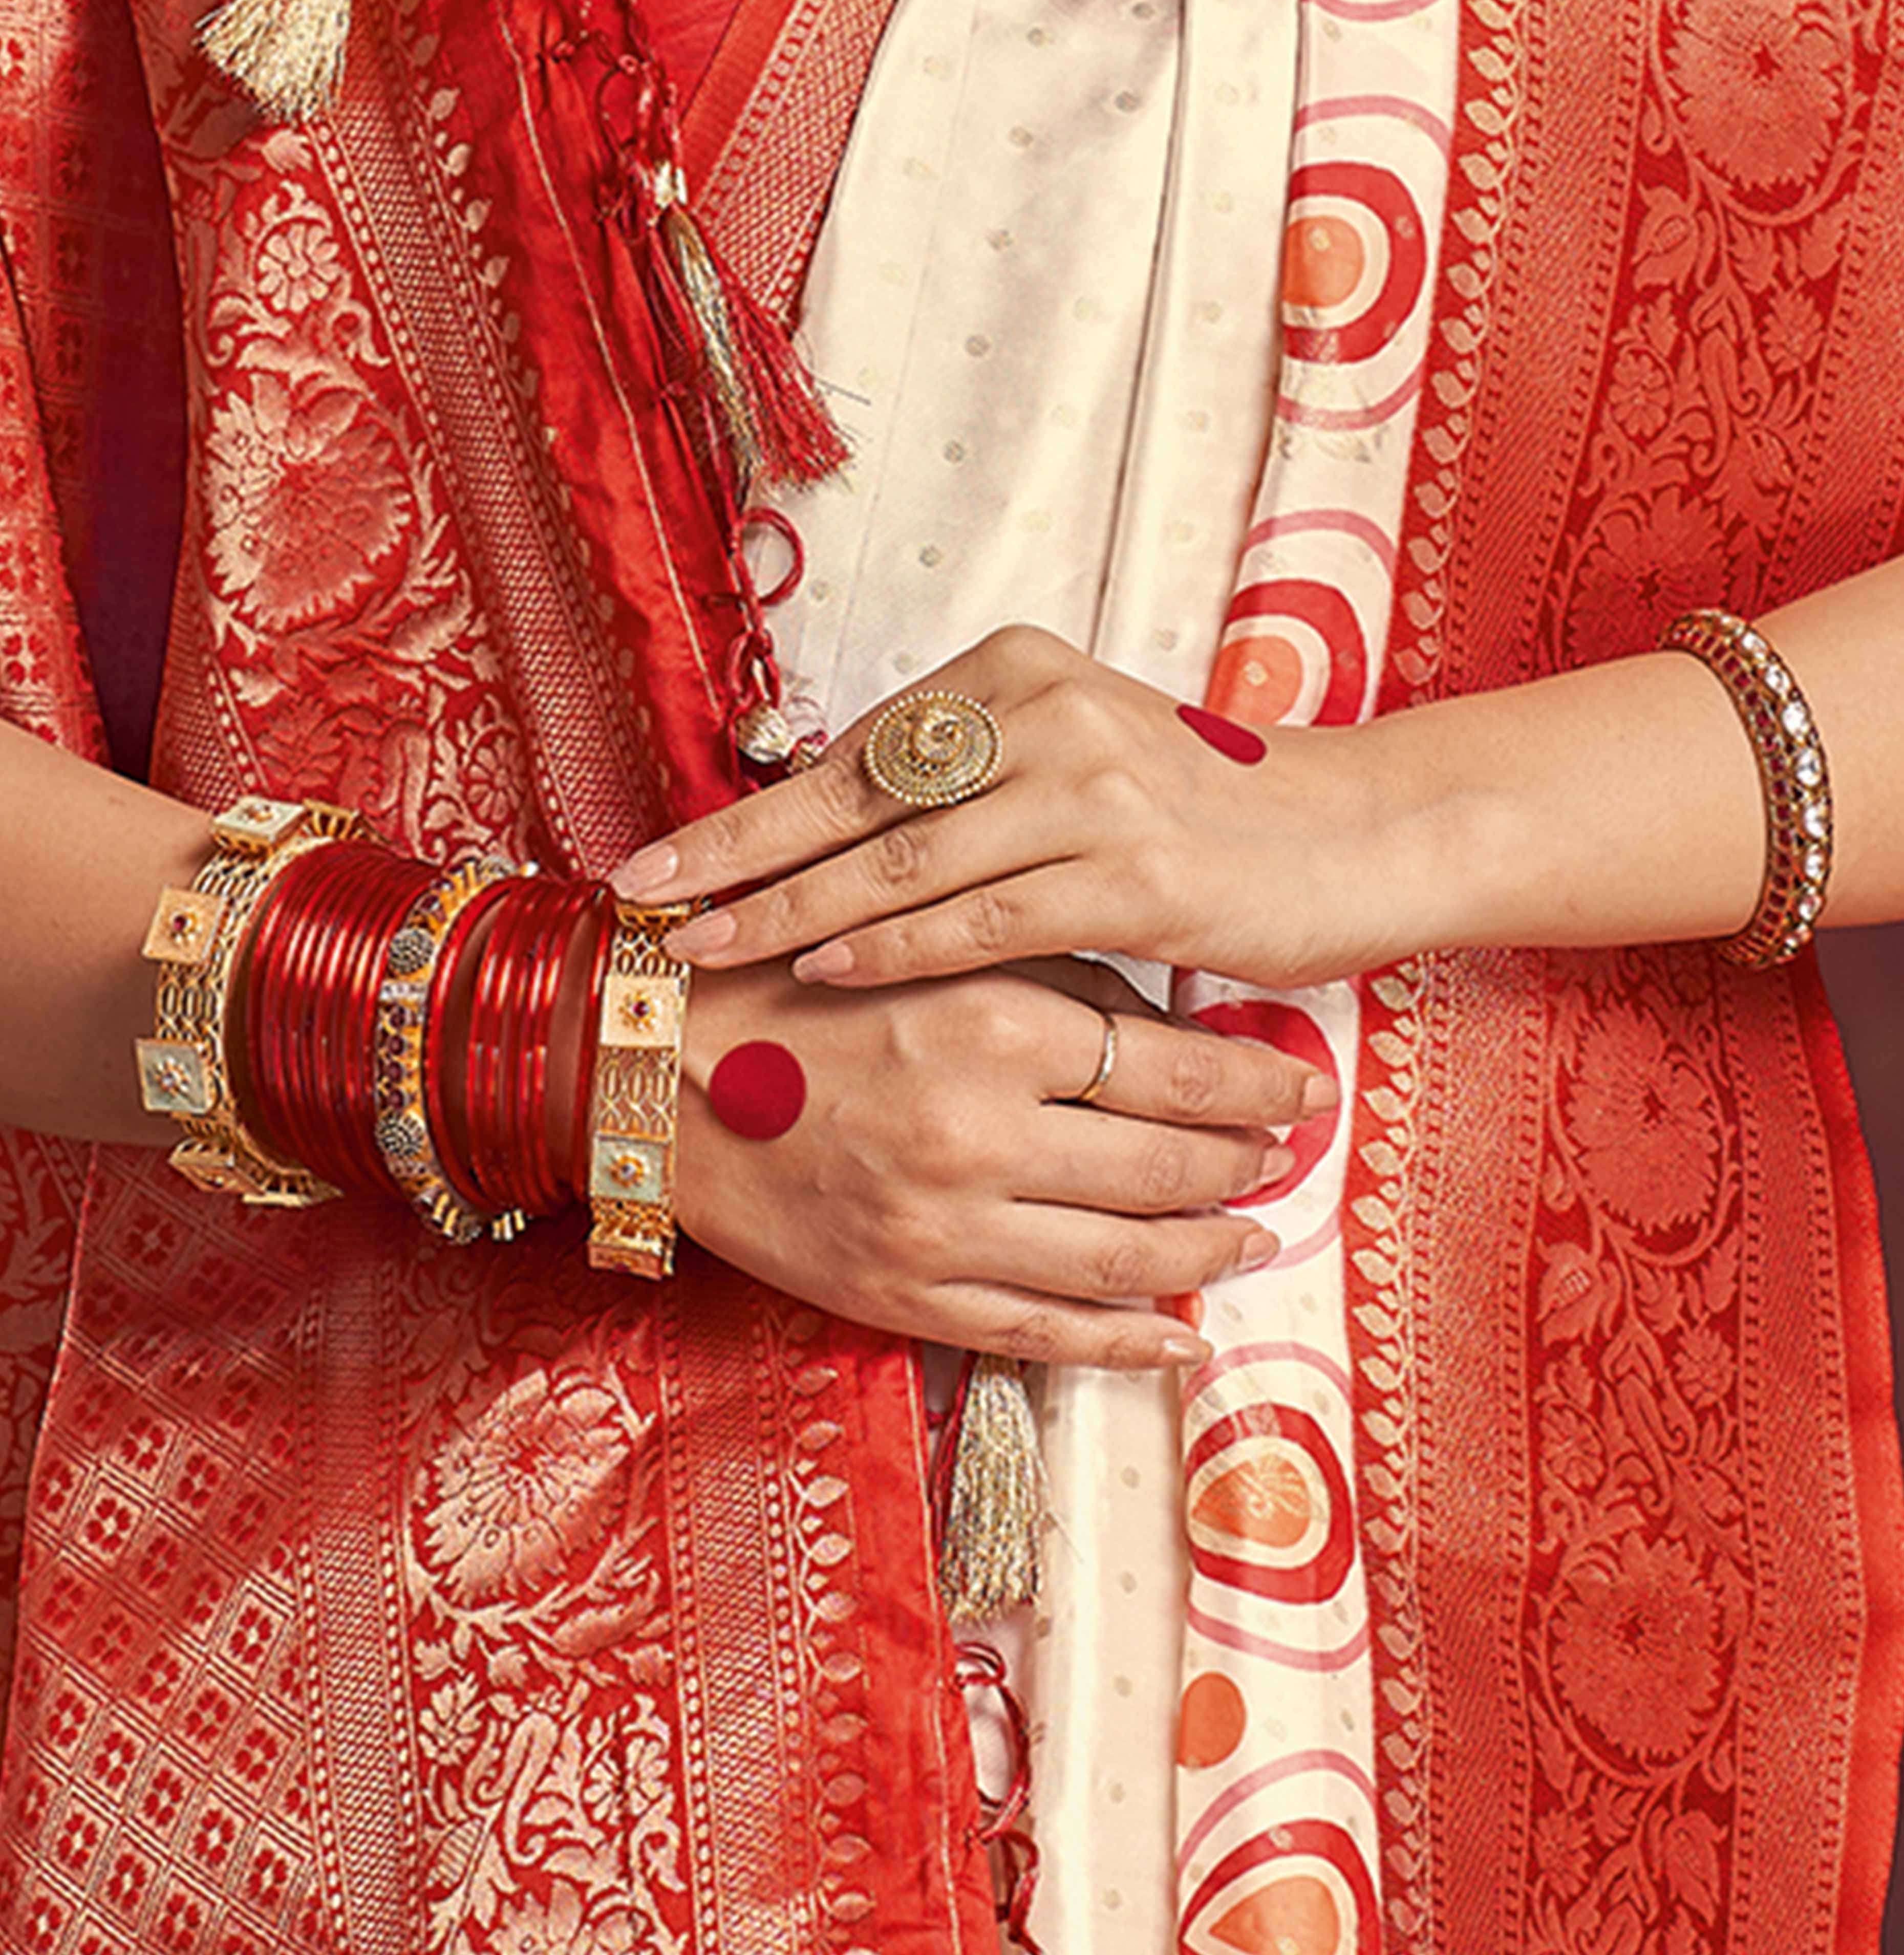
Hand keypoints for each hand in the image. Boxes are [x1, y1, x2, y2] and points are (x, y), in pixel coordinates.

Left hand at [616, 626, 1384, 990]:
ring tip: (701, 952)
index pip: (854, 752)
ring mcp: (1090, 790)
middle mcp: (1044, 711)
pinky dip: (893, 946)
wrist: (1350, 834)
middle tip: (638, 901)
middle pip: (856, 798)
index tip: (658, 858)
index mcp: (1016, 670)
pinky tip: (823, 971)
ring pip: (903, 862)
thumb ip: (961, 782)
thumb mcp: (1070, 760)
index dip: (748, 812)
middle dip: (735, 857)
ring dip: (789, 913)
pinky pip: (981, 916)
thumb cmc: (1195, 811)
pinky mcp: (1132, 874)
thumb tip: (818, 820)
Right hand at [673, 955, 1335, 1369]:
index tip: (1305, 1082)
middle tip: (1289, 1150)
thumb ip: (1060, 982)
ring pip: (1124, 1261)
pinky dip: (1129, 1342)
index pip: (1178, 1068)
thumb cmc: (800, 984)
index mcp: (994, 1027)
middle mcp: (978, 1137)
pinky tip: (1183, 1335)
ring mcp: (942, 1231)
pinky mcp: (904, 1297)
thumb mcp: (938, 946)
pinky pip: (1044, 1336)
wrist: (652, 1066)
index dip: (1258, 1080)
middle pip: (1165, 1167)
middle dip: (1245, 1161)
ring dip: (1207, 1249)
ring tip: (1254, 1233)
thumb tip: (1184, 1027)